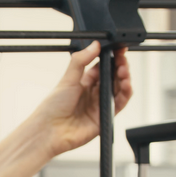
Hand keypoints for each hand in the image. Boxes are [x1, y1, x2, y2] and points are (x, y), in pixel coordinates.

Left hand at [30, 41, 132, 158]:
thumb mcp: (67, 79)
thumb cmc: (53, 108)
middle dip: (120, 66)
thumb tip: (94, 45)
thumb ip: (80, 61)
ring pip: (119, 89)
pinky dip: (126, 93)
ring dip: (124, 78)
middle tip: (122, 60)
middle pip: (113, 77)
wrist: (50, 131)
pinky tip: (126, 84)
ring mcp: (99, 104)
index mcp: (83, 82)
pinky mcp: (104, 117)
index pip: (103, 67)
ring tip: (124, 71)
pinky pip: (120, 103)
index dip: (112, 58)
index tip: (118, 50)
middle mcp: (93, 93)